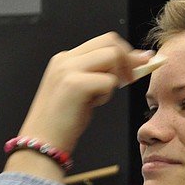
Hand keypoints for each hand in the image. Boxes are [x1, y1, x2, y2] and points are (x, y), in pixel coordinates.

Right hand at [18, 33, 153, 152]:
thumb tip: (133, 64)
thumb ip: (99, 74)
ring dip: (117, 76)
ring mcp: (68, 70)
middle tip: (134, 78)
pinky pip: (108, 81)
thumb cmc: (63, 122)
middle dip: (129, 58)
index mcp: (64, 59)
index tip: (142, 62)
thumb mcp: (81, 90)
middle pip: (110, 41)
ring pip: (112, 55)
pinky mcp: (74, 84)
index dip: (126, 51)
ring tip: (102, 97)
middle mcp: (65, 59)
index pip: (103, 41)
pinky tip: (93, 106)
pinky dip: (107, 94)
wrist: (42, 142)